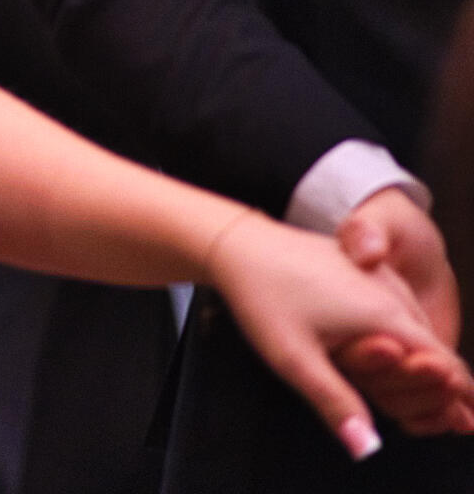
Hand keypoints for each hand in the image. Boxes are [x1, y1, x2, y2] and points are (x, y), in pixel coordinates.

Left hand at [208, 206, 473, 455]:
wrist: (236, 241)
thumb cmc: (262, 297)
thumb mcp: (294, 358)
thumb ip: (336, 402)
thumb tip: (367, 447)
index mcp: (386, 315)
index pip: (444, 363)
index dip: (459, 396)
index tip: (467, 422)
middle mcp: (391, 293)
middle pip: (435, 348)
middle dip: (444, 384)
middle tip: (453, 417)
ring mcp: (377, 277)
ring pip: (418, 327)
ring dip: (425, 360)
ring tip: (429, 389)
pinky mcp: (362, 269)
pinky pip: (398, 308)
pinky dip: (405, 336)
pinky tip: (395, 350)